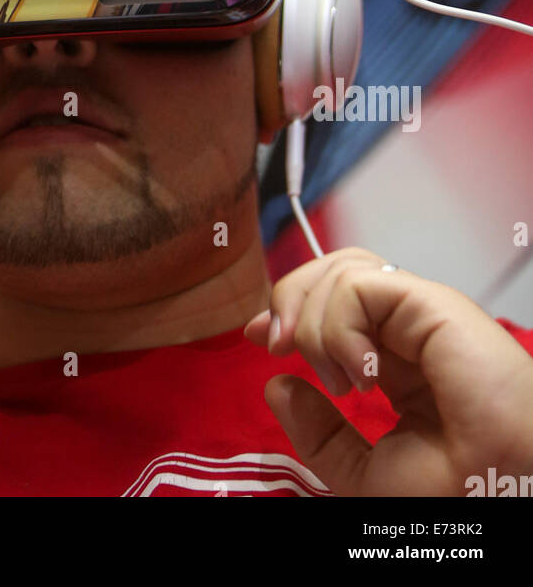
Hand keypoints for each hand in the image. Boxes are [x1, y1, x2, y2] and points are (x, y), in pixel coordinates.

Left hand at [244, 248, 532, 496]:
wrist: (503, 494)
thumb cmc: (457, 494)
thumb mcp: (366, 477)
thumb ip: (320, 436)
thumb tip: (277, 385)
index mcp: (397, 364)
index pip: (333, 306)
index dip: (289, 310)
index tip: (259, 337)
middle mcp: (407, 331)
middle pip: (332, 273)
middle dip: (288, 300)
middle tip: (277, 347)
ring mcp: (419, 313)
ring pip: (341, 268)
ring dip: (313, 319)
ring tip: (335, 376)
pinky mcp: (430, 304)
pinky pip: (358, 283)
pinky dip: (339, 324)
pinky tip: (359, 371)